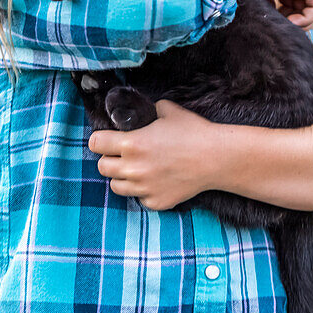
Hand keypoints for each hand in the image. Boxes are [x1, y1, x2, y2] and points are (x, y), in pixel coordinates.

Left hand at [88, 100, 213, 210]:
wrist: (216, 158)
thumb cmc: (193, 131)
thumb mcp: (167, 111)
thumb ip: (148, 110)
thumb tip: (143, 111)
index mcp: (132, 143)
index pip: (95, 144)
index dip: (100, 140)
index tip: (107, 139)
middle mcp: (133, 168)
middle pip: (102, 167)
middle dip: (110, 159)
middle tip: (124, 155)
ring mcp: (144, 188)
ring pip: (116, 186)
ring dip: (123, 177)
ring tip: (138, 169)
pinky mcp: (156, 202)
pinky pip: (139, 198)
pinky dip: (144, 191)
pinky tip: (157, 180)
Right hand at [252, 0, 312, 29]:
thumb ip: (275, 7)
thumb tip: (284, 22)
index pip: (301, 6)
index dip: (293, 19)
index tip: (280, 23)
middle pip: (311, 8)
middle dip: (300, 22)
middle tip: (285, 26)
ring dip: (304, 22)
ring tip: (288, 24)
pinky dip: (307, 18)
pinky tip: (292, 21)